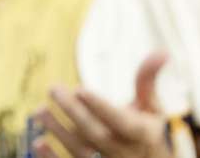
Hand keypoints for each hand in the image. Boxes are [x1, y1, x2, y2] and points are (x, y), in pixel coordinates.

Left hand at [34, 51, 171, 157]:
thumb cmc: (144, 131)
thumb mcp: (151, 108)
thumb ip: (147, 81)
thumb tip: (162, 52)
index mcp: (141, 134)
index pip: (122, 123)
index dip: (101, 108)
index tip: (80, 89)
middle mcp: (124, 152)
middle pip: (97, 135)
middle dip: (74, 112)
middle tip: (53, 88)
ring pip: (81, 152)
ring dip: (58, 131)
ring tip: (39, 110)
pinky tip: (38, 142)